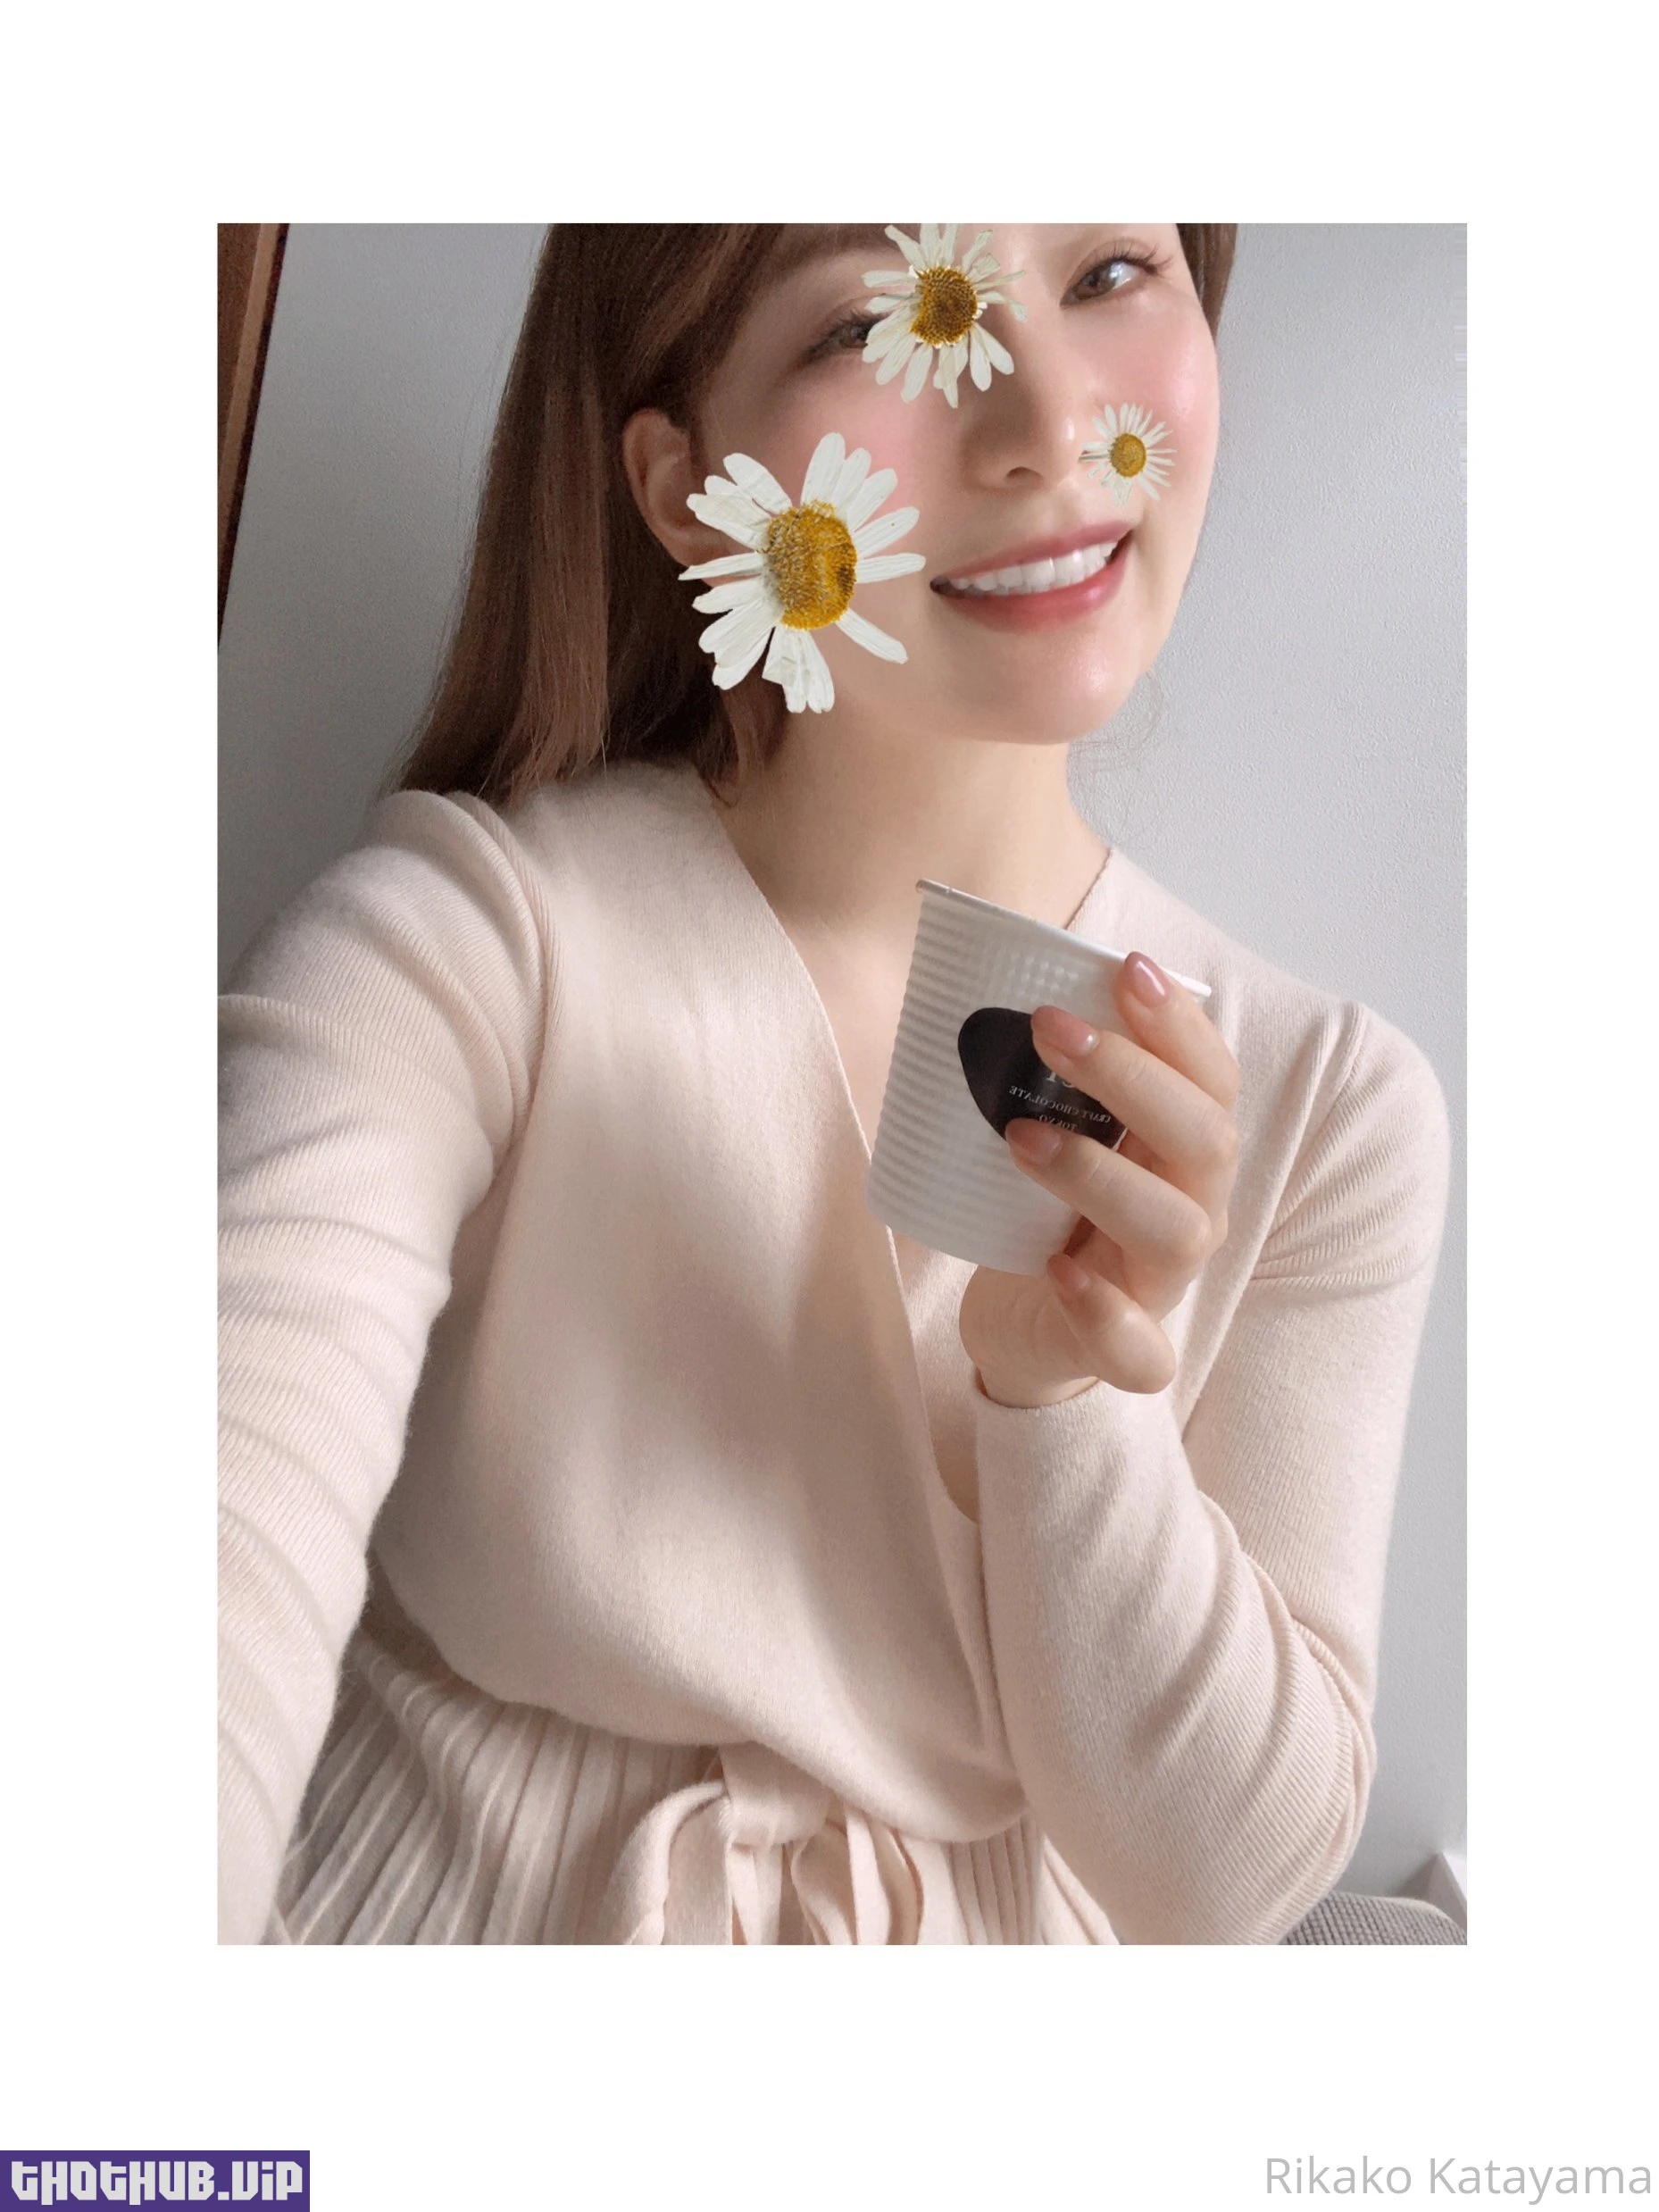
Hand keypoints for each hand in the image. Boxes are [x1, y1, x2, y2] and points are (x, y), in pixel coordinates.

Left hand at [958, 952, 1240, 1407]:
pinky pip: (1140, 1350)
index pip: (1211, 1078)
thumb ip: (1053, 1073)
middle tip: (1049, 1028)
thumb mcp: (1058, 1132)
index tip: (1125, 967)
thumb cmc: (1045, 1213)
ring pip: (1176, 1231)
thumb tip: (996, 974)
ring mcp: (1160, 1284)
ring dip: (1099, 1173)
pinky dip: (1106, 1312)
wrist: (1025, 1327)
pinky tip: (1061, 1273)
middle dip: (1132, 1077)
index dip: (1178, 1023)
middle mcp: (1191, 1211)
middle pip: (1205, 1141)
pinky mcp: (1121, 1352)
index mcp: (1183, 1151)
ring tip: (1020, 1138)